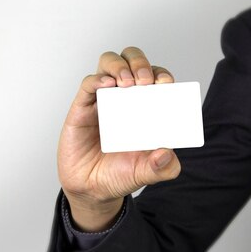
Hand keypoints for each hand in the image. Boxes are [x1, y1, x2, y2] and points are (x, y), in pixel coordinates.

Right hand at [57, 47, 181, 229]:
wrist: (90, 190)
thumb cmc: (118, 175)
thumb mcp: (145, 174)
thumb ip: (162, 168)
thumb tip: (167, 154)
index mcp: (145, 108)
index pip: (155, 78)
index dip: (162, 75)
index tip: (166, 85)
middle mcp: (124, 98)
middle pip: (132, 61)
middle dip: (140, 63)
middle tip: (145, 82)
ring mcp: (102, 100)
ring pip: (109, 63)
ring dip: (120, 65)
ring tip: (127, 82)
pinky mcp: (82, 107)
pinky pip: (88, 84)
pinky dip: (97, 79)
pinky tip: (107, 85)